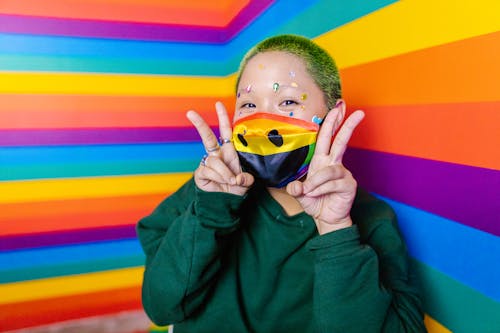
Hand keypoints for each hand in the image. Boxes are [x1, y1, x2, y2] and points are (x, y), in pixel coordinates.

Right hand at [187, 101, 253, 195]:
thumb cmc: (237, 188)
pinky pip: (209, 171)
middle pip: (207, 137)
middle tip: (190, 112)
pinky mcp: (201, 173)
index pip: (225, 132)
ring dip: (225, 172)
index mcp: (229, 152)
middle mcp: (217, 155)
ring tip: (231, 182)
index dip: (223, 118)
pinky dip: (219, 178)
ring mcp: (208, 163)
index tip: (218, 103)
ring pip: (214, 161)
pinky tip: (222, 184)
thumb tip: (236, 177)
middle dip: (199, 124)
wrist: (227, 202)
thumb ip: (245, 179)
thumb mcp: (247, 183)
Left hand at [286, 102, 364, 233]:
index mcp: (321, 160)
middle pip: (340, 140)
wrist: (326, 218)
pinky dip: (321, 189)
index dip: (331, 122)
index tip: (338, 107)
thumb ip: (295, 189)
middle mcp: (333, 163)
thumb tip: (297, 186)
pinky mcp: (348, 184)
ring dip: (316, 181)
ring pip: (329, 170)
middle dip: (346, 125)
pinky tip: (316, 194)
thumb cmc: (314, 202)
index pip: (326, 138)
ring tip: (309, 191)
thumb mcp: (299, 195)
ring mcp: (342, 173)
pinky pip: (332, 183)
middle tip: (357, 112)